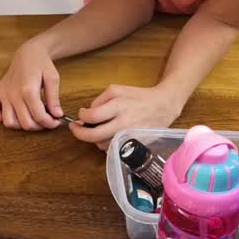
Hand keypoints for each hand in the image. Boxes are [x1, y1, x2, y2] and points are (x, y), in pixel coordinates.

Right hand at [0, 39, 63, 130]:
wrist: (28, 53)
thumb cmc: (41, 64)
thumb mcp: (52, 78)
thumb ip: (54, 98)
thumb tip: (57, 115)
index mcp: (28, 89)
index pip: (39, 116)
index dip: (50, 123)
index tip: (56, 122)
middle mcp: (13, 94)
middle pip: (25, 123)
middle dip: (39, 126)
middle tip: (46, 121)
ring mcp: (4, 94)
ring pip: (9, 122)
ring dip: (21, 125)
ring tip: (30, 118)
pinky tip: (12, 113)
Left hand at [70, 83, 184, 148]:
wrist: (164, 105)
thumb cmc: (138, 96)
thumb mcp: (116, 90)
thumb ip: (99, 100)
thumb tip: (86, 114)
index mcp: (119, 106)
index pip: (92, 117)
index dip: (81, 118)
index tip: (80, 116)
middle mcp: (125, 123)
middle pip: (94, 136)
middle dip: (80, 134)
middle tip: (75, 129)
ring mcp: (130, 136)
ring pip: (102, 145)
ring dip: (94, 139)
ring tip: (97, 129)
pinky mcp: (135, 145)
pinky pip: (114, 148)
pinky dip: (107, 143)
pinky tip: (108, 134)